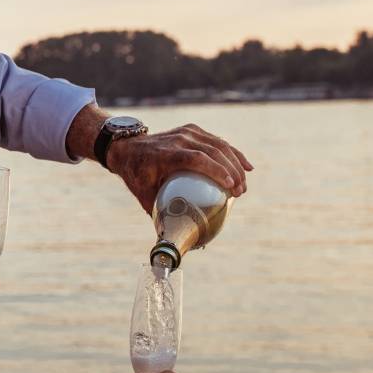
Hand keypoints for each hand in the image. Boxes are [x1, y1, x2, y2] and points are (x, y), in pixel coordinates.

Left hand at [104, 124, 252, 212]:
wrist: (127, 149)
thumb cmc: (136, 176)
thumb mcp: (143, 195)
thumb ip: (160, 215)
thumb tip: (174, 241)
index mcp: (165, 154)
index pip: (195, 158)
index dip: (215, 170)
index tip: (229, 187)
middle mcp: (178, 139)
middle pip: (212, 151)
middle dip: (231, 171)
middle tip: (240, 192)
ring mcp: (186, 132)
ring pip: (218, 144)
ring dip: (235, 164)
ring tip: (243, 185)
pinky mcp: (192, 131)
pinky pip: (217, 141)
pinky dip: (233, 154)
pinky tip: (246, 167)